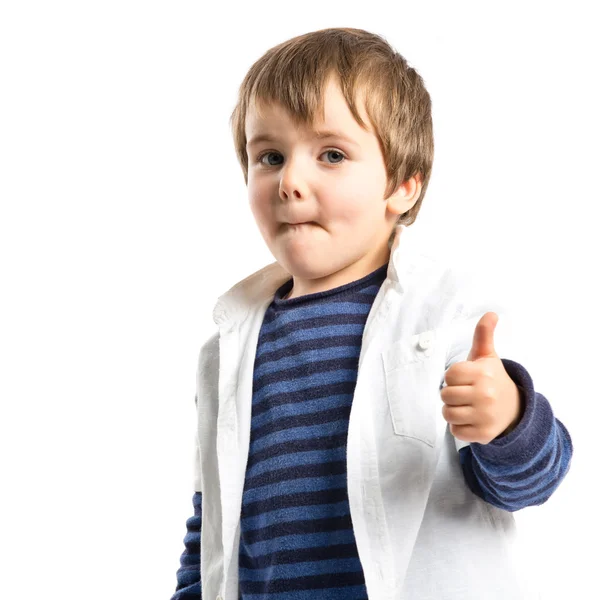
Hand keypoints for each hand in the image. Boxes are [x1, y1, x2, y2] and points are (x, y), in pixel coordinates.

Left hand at [441, 312, 523, 443]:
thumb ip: (484, 334)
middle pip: (445, 395)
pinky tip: (472, 420)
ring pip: (447, 414)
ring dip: (453, 411)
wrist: (514, 408)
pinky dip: (459, 428)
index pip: (448, 376)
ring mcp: (485, 416)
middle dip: (451, 395)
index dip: (453, 377)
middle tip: (466, 394)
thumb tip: (491, 313)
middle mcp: (485, 395)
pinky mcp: (484, 434)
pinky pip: (455, 432)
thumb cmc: (492, 379)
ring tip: (467, 407)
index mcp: (483, 374)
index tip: (466, 379)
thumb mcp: (487, 356)